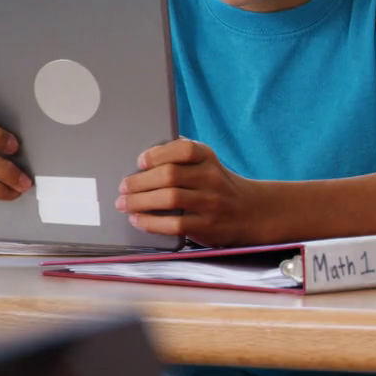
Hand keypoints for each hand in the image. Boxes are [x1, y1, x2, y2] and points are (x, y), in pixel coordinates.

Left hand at [116, 139, 269, 244]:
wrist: (252, 212)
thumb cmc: (218, 186)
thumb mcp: (208, 164)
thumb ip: (182, 157)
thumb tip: (145, 154)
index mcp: (209, 159)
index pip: (184, 149)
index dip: (158, 154)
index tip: (140, 161)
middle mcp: (212, 178)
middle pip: (170, 175)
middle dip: (139, 182)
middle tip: (123, 188)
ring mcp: (211, 203)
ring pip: (170, 198)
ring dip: (140, 201)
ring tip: (124, 204)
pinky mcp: (208, 226)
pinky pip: (175, 225)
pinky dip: (151, 222)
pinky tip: (138, 220)